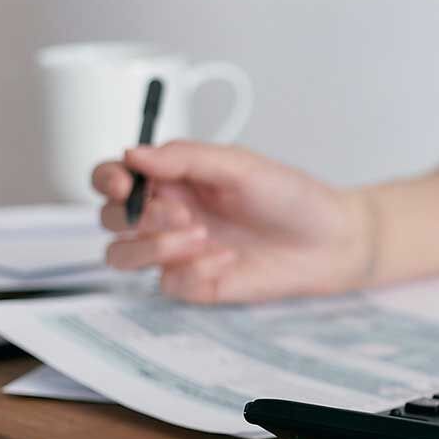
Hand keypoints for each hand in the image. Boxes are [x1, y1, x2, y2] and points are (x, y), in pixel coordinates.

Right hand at [95, 140, 372, 302]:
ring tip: (201, 235)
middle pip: (109, 218)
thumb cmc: (291, 198)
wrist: (331, 241)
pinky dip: (193, 270)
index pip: (113, 177)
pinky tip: (228, 260)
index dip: (107, 179)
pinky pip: (167, 283)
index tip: (124, 182)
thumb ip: (186, 157)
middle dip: (137, 215)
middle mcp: (167, 214)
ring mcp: (177, 252)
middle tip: (183, 212)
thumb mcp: (240, 165)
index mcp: (173, 178)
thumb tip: (133, 153)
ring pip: (121, 255)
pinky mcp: (194, 284)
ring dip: (152, 245)